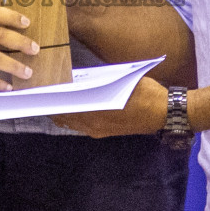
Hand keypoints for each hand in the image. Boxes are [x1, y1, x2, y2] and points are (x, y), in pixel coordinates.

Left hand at [53, 76, 169, 137]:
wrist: (165, 112)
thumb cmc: (146, 92)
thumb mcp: (122, 79)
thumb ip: (101, 80)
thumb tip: (81, 77)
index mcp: (98, 110)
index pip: (68, 106)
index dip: (55, 99)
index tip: (44, 91)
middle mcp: (96, 124)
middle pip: (66, 116)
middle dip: (56, 106)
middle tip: (45, 96)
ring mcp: (100, 131)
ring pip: (73, 124)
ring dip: (63, 114)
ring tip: (53, 102)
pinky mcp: (106, 133)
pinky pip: (83, 127)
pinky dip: (74, 119)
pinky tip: (70, 110)